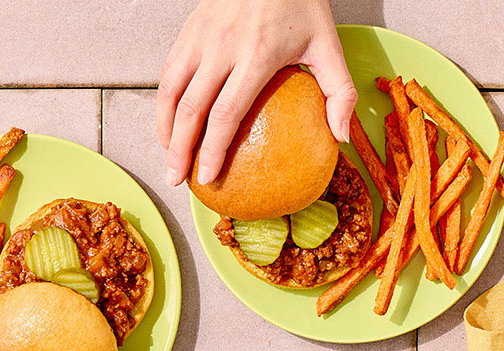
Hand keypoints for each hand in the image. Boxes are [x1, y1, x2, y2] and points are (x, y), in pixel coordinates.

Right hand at [157, 0, 355, 185]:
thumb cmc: (301, 5)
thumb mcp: (328, 45)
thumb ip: (338, 91)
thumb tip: (340, 137)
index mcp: (257, 55)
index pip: (226, 113)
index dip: (213, 149)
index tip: (208, 177)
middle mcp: (221, 48)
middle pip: (190, 109)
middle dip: (179, 150)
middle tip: (177, 180)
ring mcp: (200, 38)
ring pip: (170, 92)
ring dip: (164, 130)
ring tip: (168, 159)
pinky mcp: (187, 31)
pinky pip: (167, 73)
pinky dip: (164, 104)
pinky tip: (169, 125)